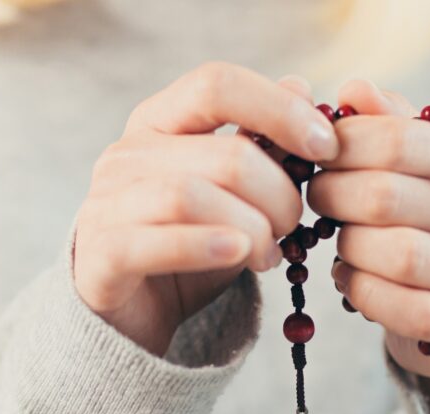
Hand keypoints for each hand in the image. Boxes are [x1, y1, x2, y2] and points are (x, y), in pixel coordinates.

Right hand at [73, 62, 338, 354]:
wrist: (132, 314)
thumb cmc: (190, 245)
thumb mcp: (234, 194)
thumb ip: (262, 143)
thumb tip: (300, 85)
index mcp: (159, 122)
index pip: (217, 84)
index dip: (280, 110)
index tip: (326, 146)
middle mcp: (127, 153)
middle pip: (225, 155)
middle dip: (279, 195)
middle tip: (294, 227)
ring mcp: (108, 203)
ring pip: (192, 196)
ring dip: (252, 228)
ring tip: (270, 255)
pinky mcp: (102, 255)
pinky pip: (161, 241)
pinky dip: (207, 247)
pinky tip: (240, 254)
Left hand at [307, 80, 429, 379]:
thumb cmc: (420, 222)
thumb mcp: (411, 168)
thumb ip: (387, 126)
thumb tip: (354, 89)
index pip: (399, 140)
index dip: (344, 146)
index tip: (315, 153)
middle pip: (388, 197)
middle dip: (334, 196)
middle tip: (314, 198)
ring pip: (400, 256)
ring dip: (351, 249)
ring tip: (340, 243)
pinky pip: (411, 312)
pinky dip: (366, 295)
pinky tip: (350, 281)